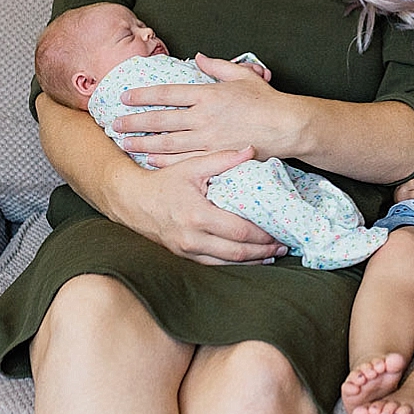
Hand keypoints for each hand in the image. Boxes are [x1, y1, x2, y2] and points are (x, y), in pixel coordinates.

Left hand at [114, 56, 295, 160]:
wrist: (286, 126)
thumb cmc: (267, 100)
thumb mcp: (242, 75)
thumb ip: (217, 66)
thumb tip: (198, 57)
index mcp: (208, 94)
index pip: (167, 93)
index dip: (144, 95)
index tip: (126, 96)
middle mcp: (203, 116)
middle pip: (161, 119)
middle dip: (135, 121)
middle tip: (114, 123)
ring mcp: (208, 138)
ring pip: (167, 141)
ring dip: (143, 141)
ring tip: (124, 142)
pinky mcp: (215, 155)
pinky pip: (184, 160)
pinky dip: (164, 161)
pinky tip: (149, 160)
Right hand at [121, 146, 288, 263]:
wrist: (131, 200)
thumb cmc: (163, 182)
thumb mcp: (192, 166)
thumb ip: (223, 159)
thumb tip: (251, 150)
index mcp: (198, 216)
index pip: (239, 231)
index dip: (263, 235)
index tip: (280, 232)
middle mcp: (192, 238)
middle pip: (237, 252)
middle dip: (263, 252)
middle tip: (283, 247)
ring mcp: (186, 250)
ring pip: (226, 263)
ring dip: (252, 261)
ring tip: (271, 255)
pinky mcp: (183, 255)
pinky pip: (213, 264)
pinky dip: (233, 264)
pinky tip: (248, 260)